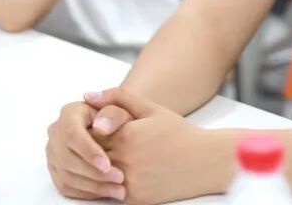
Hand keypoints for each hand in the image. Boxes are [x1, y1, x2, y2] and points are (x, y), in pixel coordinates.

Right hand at [46, 99, 131, 200]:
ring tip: (118, 190)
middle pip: (68, 158)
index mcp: (69, 113)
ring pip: (66, 175)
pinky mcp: (56, 169)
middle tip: (119, 179)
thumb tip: (100, 127)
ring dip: (93, 186)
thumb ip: (113, 114)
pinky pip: (66, 186)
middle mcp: (56, 132)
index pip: (72, 134)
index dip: (88, 152)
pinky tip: (107, 192)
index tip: (107, 165)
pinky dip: (86, 192)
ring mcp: (53, 152)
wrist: (110, 128)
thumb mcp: (120, 109)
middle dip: (94, 173)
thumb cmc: (116, 118)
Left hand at [86, 88, 224, 204]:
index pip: (91, 134)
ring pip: (100, 176)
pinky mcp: (136, 198)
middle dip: (93, 151)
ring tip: (111, 159)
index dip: (91, 131)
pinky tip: (122, 173)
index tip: (96, 129)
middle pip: (93, 156)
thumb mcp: (150, 108)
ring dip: (100, 169)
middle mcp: (126, 160)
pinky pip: (112, 191)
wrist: (205, 161)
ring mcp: (130, 181)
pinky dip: (112, 184)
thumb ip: (117, 98)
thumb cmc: (177, 132)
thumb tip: (87, 96)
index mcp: (126, 135)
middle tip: (101, 145)